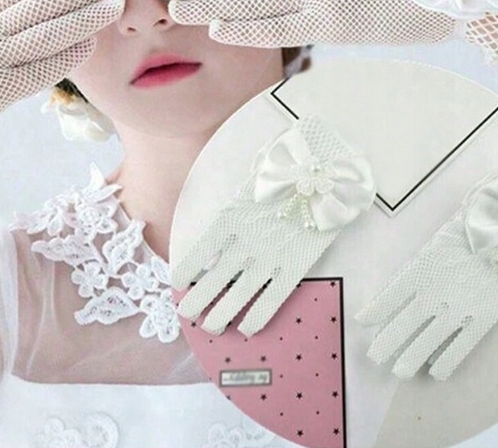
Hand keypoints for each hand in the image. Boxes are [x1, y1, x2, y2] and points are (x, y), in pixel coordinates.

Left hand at [171, 116, 374, 335]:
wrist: (321, 171)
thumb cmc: (282, 170)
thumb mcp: (248, 183)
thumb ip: (236, 204)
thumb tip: (222, 226)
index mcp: (230, 216)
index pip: (201, 249)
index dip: (187, 269)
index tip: (176, 282)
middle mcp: (246, 240)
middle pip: (215, 278)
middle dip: (198, 299)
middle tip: (186, 314)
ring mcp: (270, 255)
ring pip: (239, 292)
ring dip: (222, 313)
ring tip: (209, 327)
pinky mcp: (294, 265)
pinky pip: (272, 296)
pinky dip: (258, 314)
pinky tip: (246, 328)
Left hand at [356, 158, 497, 379]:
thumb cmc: (467, 231)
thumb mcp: (433, 246)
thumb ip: (419, 269)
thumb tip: (406, 288)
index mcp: (417, 271)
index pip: (387, 298)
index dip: (374, 312)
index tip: (361, 322)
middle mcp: (432, 295)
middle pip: (401, 326)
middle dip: (386, 344)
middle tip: (374, 357)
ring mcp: (456, 311)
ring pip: (425, 343)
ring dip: (409, 359)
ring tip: (397, 371)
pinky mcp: (480, 322)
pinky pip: (458, 349)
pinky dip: (445, 363)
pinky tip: (436, 372)